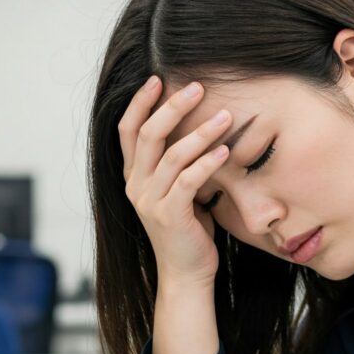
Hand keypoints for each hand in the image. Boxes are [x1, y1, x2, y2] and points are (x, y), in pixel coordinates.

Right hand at [119, 76, 231, 286]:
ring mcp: (150, 201)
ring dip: (200, 132)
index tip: (158, 78)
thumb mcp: (180, 192)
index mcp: (134, 177)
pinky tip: (226, 150)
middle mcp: (137, 186)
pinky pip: (187, 180)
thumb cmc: (189, 231)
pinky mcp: (170, 215)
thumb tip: (201, 133)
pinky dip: (207, 162)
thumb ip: (180, 166)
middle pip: (148, 134)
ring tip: (225, 117)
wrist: (186, 274)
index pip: (128, 130)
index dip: (139, 102)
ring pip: (171, 155)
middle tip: (199, 87)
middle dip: (173, 106)